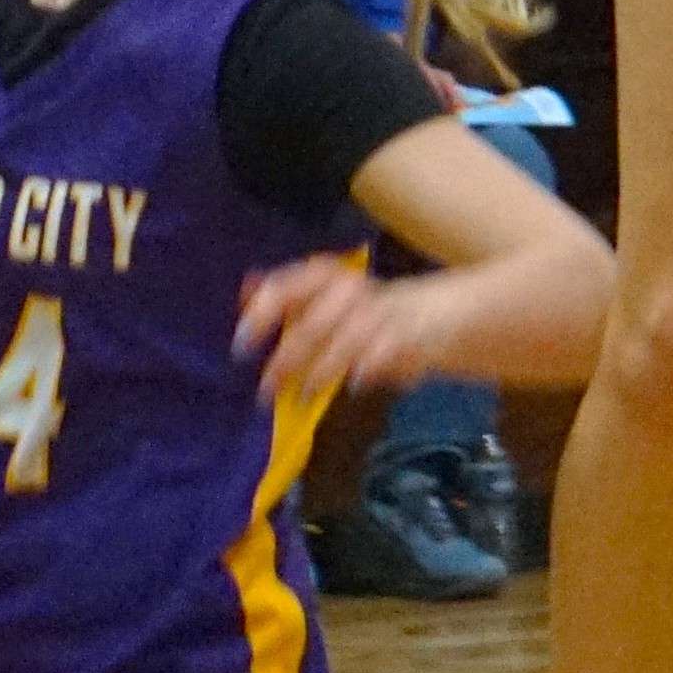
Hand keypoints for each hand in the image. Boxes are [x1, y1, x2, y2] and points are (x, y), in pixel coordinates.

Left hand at [231, 246, 456, 397]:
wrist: (432, 313)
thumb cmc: (361, 309)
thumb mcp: (323, 296)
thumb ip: (285, 295)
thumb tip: (243, 289)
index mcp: (326, 277)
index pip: (286, 287)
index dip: (262, 315)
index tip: (241, 346)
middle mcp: (351, 291)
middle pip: (314, 323)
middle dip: (288, 357)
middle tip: (265, 388)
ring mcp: (381, 314)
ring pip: (347, 340)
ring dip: (322, 370)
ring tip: (302, 395)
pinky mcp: (408, 337)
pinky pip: (386, 351)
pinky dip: (370, 366)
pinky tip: (356, 382)